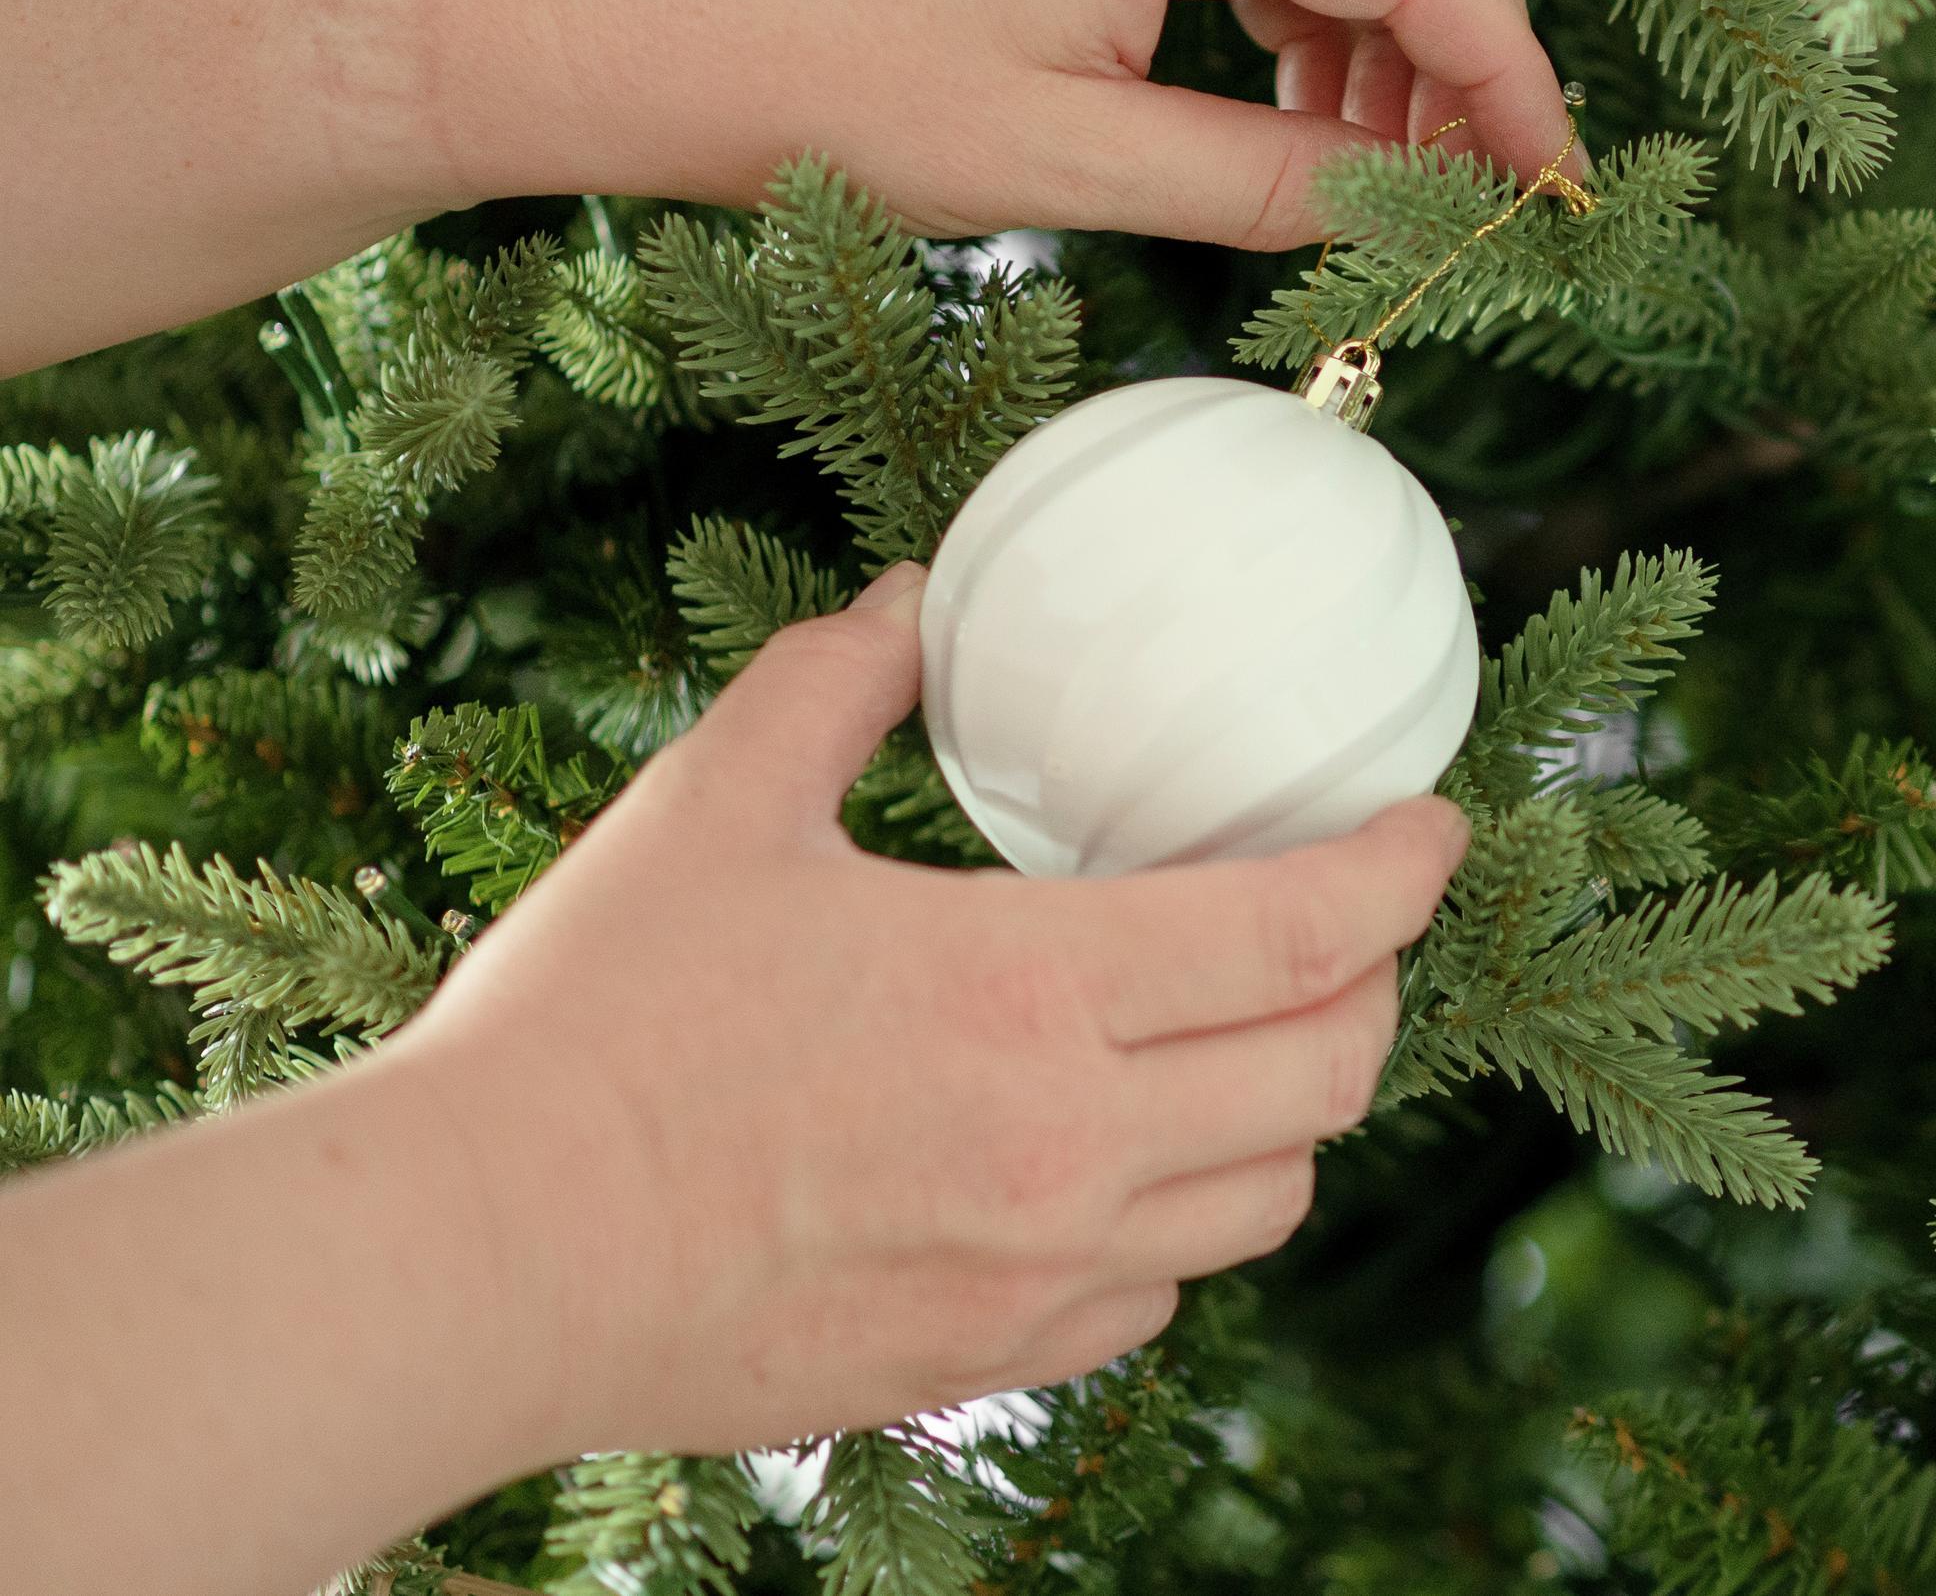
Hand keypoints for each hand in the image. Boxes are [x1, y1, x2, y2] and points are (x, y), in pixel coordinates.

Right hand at [389, 561, 1467, 1452]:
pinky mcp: (983, 1357)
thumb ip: (835, 686)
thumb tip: (910, 601)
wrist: (475, 1262)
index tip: (1436, 826)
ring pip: (1266, 1200)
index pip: (1307, 930)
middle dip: (1377, 986)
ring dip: (1296, 1112)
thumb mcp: (713, 807)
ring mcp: (1039, 1270)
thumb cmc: (585, 1028)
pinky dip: (1184, 1223)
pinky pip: (1157, 1297)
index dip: (1404, 871)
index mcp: (1030, 989)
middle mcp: (1072, 1144)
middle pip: (1332, 1072)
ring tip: (1259, 1041)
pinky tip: (1134, 1164)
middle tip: (1354, 926)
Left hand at [427, 0, 1578, 250]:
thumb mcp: (1068, 165)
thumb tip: (1419, 215)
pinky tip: (1302, 96)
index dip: (1508, 76)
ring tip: (1383, 157)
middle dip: (1478, 29)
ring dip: (1404, 10)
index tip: (1546, 189)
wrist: (654, 9)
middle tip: (1482, 174)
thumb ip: (1267, 183)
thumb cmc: (827, 87)